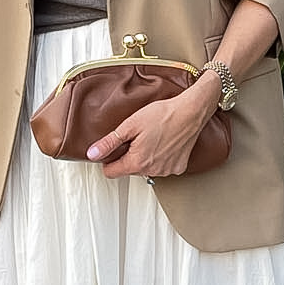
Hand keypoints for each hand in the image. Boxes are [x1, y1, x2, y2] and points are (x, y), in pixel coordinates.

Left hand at [87, 78, 221, 179]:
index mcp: (137, 162)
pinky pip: (162, 167)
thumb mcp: (130, 125)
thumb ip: (109, 142)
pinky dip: (160, 158)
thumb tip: (92, 154)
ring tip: (152, 138)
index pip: (111, 173)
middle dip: (128, 156)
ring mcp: (166, 171)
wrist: (191, 111)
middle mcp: (152, 171)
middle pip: (129, 170)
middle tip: (136, 137)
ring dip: (145, 157)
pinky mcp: (178, 167)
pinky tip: (164, 143)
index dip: (108, 160)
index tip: (113, 149)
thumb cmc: (163, 115)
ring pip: (146, 169)